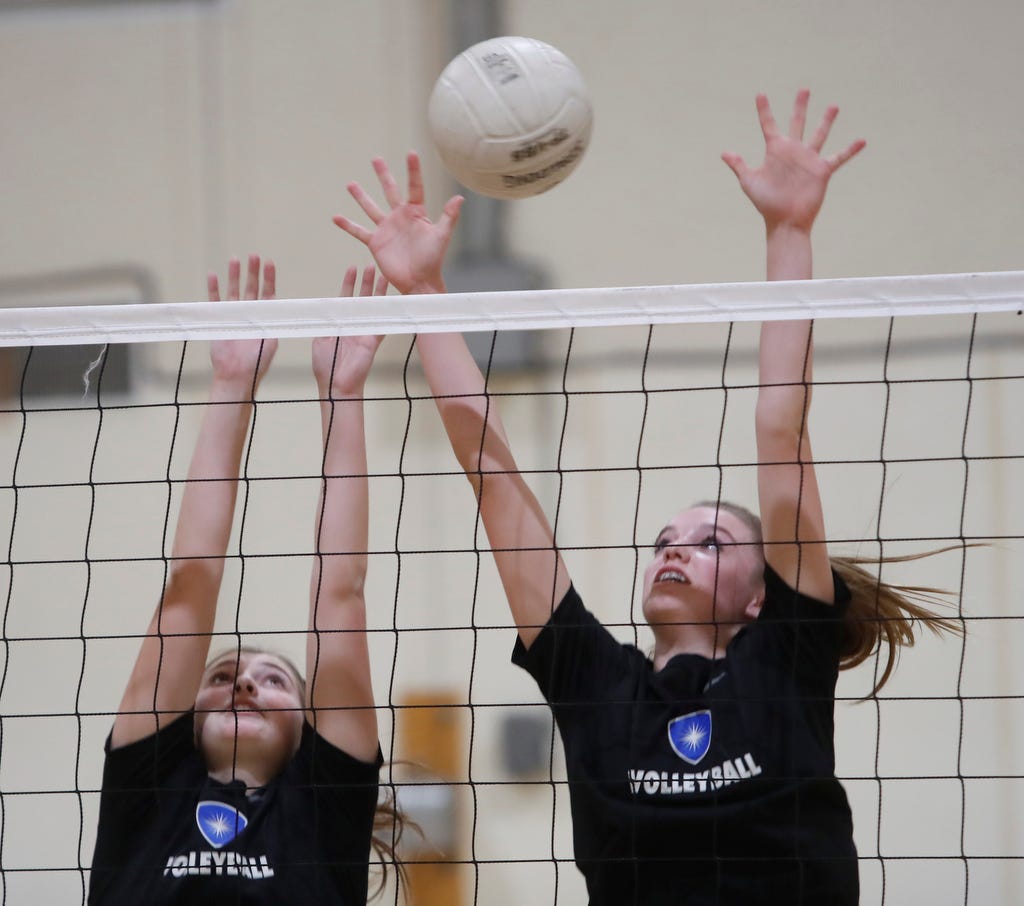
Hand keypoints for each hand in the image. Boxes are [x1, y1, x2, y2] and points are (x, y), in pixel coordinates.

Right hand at [206, 255, 278, 390]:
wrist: (237, 375)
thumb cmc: (257, 362)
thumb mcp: (271, 340)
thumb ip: (274, 323)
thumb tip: (282, 308)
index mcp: (265, 318)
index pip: (268, 292)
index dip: (269, 278)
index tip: (269, 262)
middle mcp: (250, 314)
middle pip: (251, 287)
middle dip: (253, 271)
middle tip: (254, 256)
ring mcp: (234, 315)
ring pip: (234, 290)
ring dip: (234, 275)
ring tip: (235, 259)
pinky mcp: (219, 320)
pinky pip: (215, 301)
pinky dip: (214, 288)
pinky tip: (213, 275)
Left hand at [312, 265, 386, 396]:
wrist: (335, 385)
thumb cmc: (326, 366)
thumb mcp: (320, 338)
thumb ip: (325, 321)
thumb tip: (325, 304)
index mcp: (340, 323)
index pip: (345, 298)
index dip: (349, 283)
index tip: (352, 269)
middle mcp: (354, 324)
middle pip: (362, 298)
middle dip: (366, 282)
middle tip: (371, 267)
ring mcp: (365, 331)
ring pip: (374, 307)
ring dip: (378, 292)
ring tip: (382, 276)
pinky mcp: (372, 340)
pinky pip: (382, 323)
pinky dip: (388, 312)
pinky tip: (393, 300)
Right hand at [332, 151, 462, 294]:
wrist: (419, 281)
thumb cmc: (433, 260)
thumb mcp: (441, 236)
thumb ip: (449, 217)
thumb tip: (460, 197)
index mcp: (416, 213)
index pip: (414, 187)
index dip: (413, 170)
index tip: (411, 153)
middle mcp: (400, 217)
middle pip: (390, 190)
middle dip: (383, 175)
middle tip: (376, 159)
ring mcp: (386, 229)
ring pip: (371, 208)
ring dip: (360, 196)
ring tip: (350, 184)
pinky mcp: (376, 242)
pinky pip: (359, 231)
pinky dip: (348, 225)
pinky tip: (336, 218)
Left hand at [721, 89, 864, 233]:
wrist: (784, 221)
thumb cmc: (766, 203)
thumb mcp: (749, 181)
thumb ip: (739, 165)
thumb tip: (724, 153)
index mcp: (775, 151)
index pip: (769, 125)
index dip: (764, 110)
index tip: (760, 94)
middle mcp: (793, 151)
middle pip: (797, 122)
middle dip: (800, 106)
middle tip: (803, 89)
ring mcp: (808, 160)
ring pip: (819, 134)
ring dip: (826, 120)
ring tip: (834, 106)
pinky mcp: (821, 170)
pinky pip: (839, 158)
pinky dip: (851, 150)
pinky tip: (862, 140)